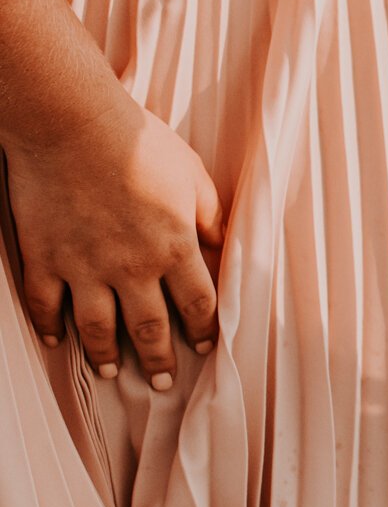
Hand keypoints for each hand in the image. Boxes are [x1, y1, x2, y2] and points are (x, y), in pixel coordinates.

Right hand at [7, 95, 222, 384]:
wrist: (72, 123)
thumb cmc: (139, 142)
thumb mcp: (193, 176)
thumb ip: (209, 216)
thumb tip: (223, 245)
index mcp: (176, 248)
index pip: (199, 304)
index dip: (205, 329)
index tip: (207, 347)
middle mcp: (132, 267)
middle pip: (151, 327)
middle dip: (160, 359)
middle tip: (163, 383)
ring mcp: (84, 266)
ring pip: (98, 327)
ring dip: (106, 354)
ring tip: (112, 372)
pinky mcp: (44, 258)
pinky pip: (46, 304)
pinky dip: (50, 326)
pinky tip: (56, 341)